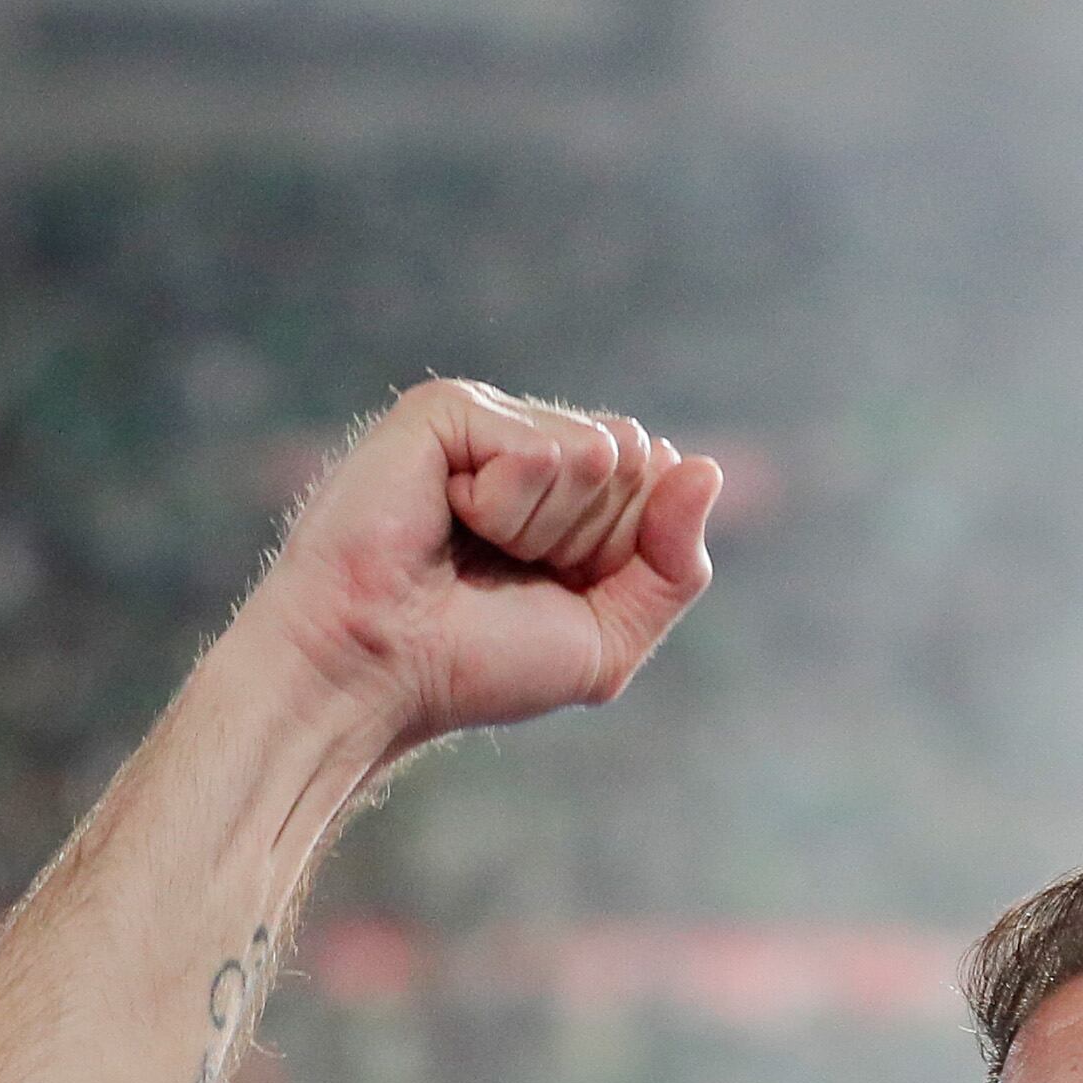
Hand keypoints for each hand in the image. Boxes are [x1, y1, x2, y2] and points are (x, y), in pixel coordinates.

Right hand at [229, 378, 719, 766]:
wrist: (377, 672)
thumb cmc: (474, 663)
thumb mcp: (608, 636)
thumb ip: (676, 565)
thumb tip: (705, 468)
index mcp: (568, 487)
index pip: (659, 483)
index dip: (620, 556)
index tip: (545, 590)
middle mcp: (530, 442)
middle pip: (635, 462)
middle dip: (586, 541)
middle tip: (499, 573)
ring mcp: (486, 418)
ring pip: (595, 455)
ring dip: (542, 529)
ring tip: (466, 547)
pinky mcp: (444, 410)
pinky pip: (539, 451)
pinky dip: (504, 507)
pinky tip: (443, 518)